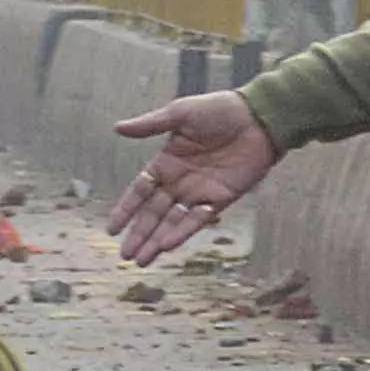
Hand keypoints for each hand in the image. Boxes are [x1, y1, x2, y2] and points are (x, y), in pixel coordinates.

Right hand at [108, 90, 282, 262]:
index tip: (111, 229)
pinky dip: (182, 232)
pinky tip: (167, 245)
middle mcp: (179, 182)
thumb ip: (150, 125)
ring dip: (156, 241)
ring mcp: (199, 192)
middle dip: (138, 234)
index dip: (125, 210)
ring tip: (141, 260)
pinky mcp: (220, 198)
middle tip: (124, 255)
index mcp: (166, 163)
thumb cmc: (219, 110)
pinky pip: (198, 219)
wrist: (258, 117)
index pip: (139, 192)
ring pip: (172, 222)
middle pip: (153, 213)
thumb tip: (117, 128)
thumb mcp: (180, 113)